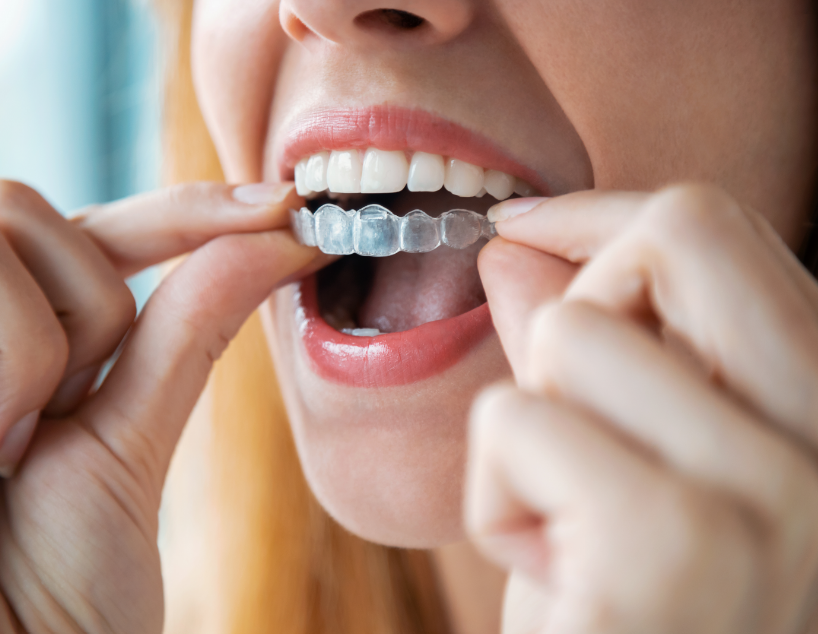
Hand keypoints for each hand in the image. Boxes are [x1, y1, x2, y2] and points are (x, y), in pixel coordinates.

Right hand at [0, 179, 318, 632]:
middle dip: (81, 305)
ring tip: (0, 444)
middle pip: (26, 209)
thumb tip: (278, 235)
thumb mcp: (134, 440)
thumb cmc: (62, 588)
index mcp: (31, 346)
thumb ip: (189, 329)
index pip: (104, 236)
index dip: (187, 211)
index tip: (285, 205)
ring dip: (17, 341)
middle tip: (65, 415)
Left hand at [468, 184, 817, 632]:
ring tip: (570, 530)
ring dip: (529, 433)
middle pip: (679, 235)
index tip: (524, 228)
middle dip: (581, 300)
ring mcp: (775, 498)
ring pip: (570, 337)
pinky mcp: (672, 547)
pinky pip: (516, 422)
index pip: (723, 232)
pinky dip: (497, 495)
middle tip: (567, 407)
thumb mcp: (616, 468)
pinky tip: (555, 578)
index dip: (605, 219)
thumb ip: (587, 350)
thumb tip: (517, 242)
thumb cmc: (619, 614)